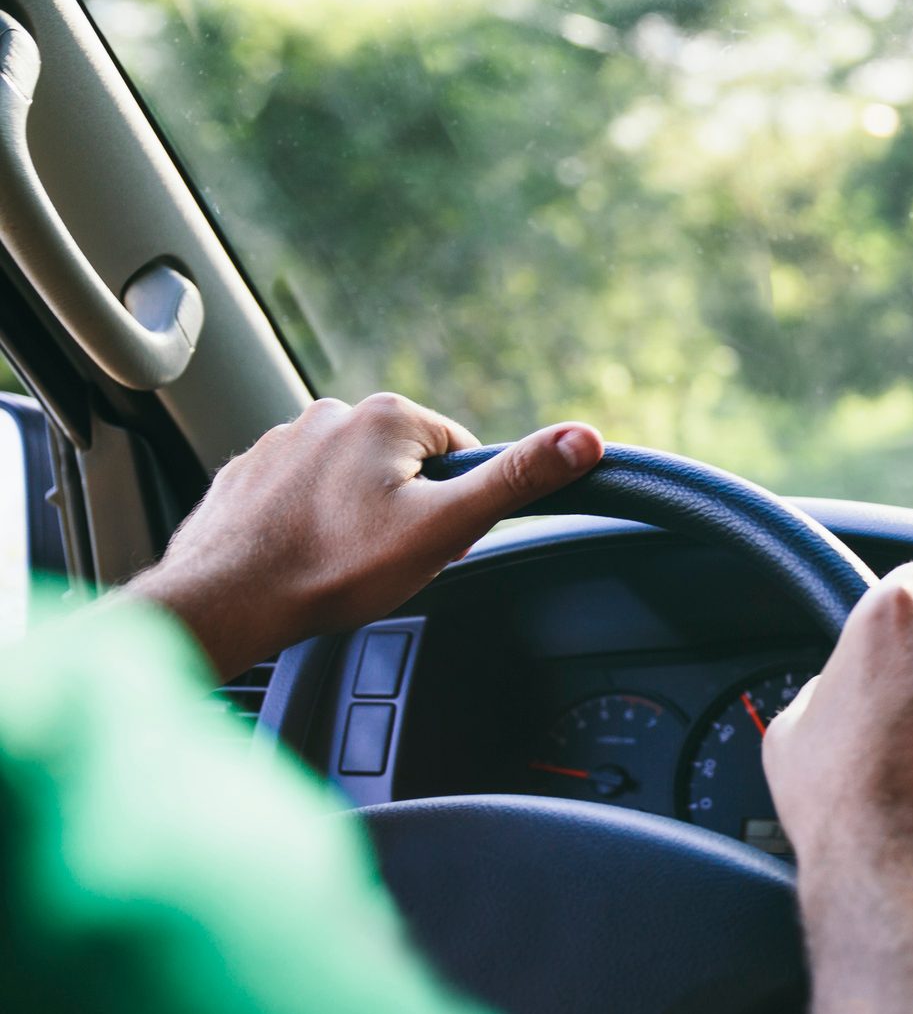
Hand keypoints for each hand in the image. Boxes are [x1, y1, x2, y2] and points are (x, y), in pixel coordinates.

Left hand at [128, 393, 601, 679]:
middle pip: (406, 467)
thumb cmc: (333, 569)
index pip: (458, 455)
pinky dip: (310, 524)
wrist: (225, 601)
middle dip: (407, 513)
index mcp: (387, 416)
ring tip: (340, 563)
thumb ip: (517, 480)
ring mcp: (282, 439)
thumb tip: (586, 438)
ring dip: (356, 518)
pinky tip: (304, 557)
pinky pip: (302, 495)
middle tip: (385, 560)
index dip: (456, 507)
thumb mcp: (446, 528)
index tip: (430, 542)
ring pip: (352, 482)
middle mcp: (331, 412)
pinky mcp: (249, 472)